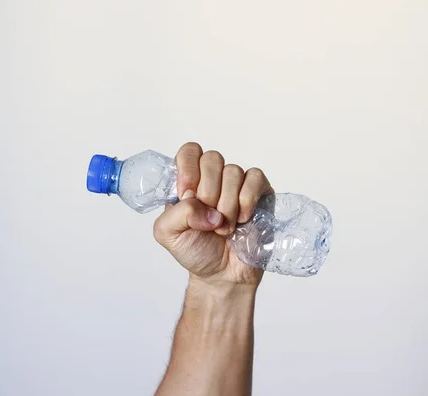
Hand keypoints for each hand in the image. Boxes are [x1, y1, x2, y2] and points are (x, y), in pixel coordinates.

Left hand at [153, 142, 272, 286]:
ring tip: (224, 227)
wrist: (223, 274)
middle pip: (212, 159)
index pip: (190, 152)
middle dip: (209, 193)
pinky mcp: (260, 192)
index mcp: (189, 181)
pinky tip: (243, 219)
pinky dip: (247, 200)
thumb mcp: (168, 234)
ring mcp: (237, 184)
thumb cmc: (195, 251)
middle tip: (209, 219)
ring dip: (227, 205)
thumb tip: (206, 208)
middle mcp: (213, 178)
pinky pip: (255, 178)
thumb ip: (177, 213)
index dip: (189, 170)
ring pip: (233, 171)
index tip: (189, 195)